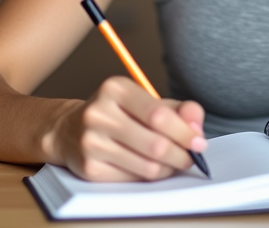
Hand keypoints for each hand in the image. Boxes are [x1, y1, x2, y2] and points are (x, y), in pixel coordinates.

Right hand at [46, 76, 207, 181]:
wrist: (69, 129)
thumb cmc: (116, 113)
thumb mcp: (144, 100)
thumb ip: (176, 109)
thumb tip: (197, 128)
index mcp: (116, 89)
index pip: (159, 115)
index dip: (185, 132)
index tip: (199, 142)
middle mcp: (99, 114)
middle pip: (155, 144)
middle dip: (181, 154)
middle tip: (191, 157)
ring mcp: (91, 142)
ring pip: (147, 166)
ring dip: (169, 168)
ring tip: (174, 162)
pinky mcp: (89, 168)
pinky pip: (133, 178)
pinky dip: (149, 176)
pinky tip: (152, 167)